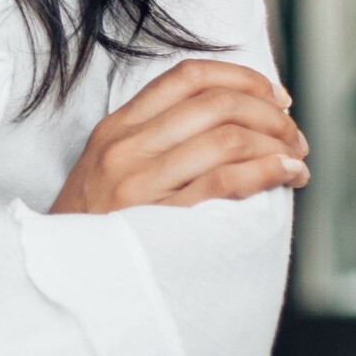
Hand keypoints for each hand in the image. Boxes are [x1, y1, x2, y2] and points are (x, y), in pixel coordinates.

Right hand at [53, 59, 308, 214]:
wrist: (59, 278)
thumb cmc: (95, 227)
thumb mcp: (107, 168)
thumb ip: (155, 139)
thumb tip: (232, 119)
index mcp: (116, 129)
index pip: (187, 77)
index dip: (242, 78)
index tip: (273, 96)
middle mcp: (126, 149)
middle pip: (216, 104)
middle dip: (271, 114)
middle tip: (293, 135)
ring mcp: (141, 183)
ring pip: (227, 138)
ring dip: (278, 144)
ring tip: (295, 160)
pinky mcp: (161, 219)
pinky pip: (227, 181)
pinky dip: (269, 171)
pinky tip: (287, 175)